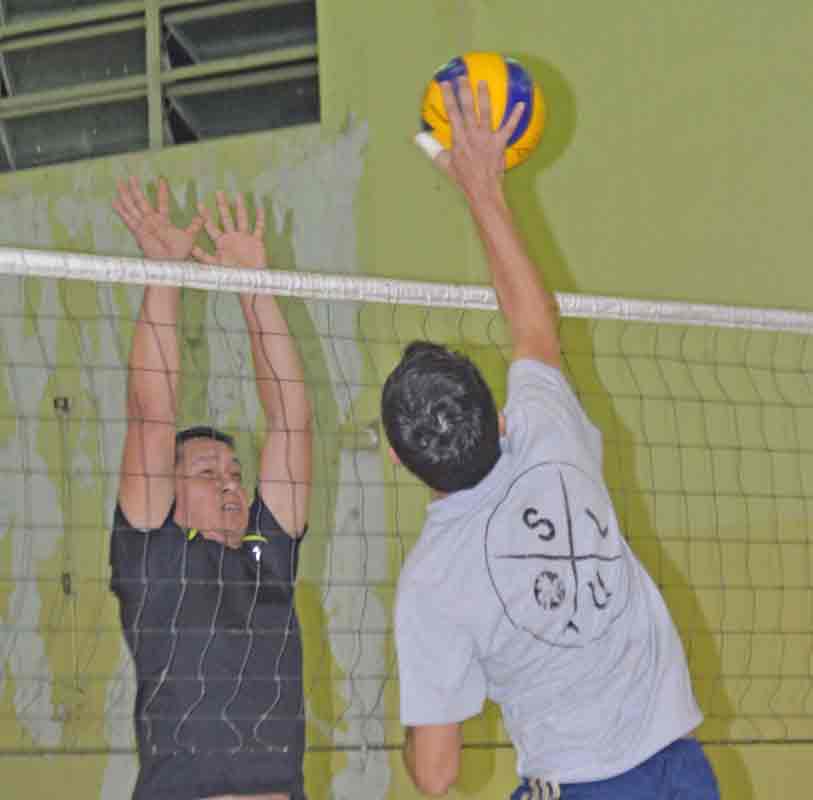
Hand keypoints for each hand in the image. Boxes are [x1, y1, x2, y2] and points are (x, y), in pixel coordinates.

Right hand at [113, 176, 202, 260]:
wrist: (170, 262)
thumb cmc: (179, 252)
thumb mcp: (189, 236)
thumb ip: (194, 226)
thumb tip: (202, 217)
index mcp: (163, 221)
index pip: (162, 202)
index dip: (162, 191)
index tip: (161, 179)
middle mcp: (151, 221)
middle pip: (142, 201)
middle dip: (136, 189)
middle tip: (131, 176)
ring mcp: (143, 225)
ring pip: (132, 206)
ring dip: (126, 194)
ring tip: (119, 182)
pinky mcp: (138, 231)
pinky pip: (128, 219)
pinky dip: (121, 211)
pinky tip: (114, 201)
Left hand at [193, 192, 266, 269]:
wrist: (249, 282)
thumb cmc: (232, 275)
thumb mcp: (215, 265)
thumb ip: (203, 256)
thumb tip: (191, 248)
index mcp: (221, 242)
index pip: (211, 226)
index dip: (205, 216)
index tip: (199, 204)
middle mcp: (232, 237)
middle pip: (226, 218)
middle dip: (222, 205)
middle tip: (218, 192)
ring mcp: (244, 238)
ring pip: (242, 219)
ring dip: (240, 208)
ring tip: (238, 195)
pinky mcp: (256, 241)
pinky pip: (258, 228)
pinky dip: (260, 219)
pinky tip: (260, 208)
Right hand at [434, 79, 524, 197]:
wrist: (482, 190)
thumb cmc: (463, 178)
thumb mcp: (443, 163)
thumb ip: (431, 147)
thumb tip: (418, 137)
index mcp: (458, 138)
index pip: (451, 112)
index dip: (447, 96)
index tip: (444, 82)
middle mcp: (471, 135)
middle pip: (467, 108)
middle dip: (464, 90)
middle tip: (462, 76)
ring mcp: (486, 138)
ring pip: (485, 112)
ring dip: (484, 96)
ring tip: (483, 82)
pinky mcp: (499, 144)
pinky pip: (509, 127)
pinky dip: (516, 116)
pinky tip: (522, 105)